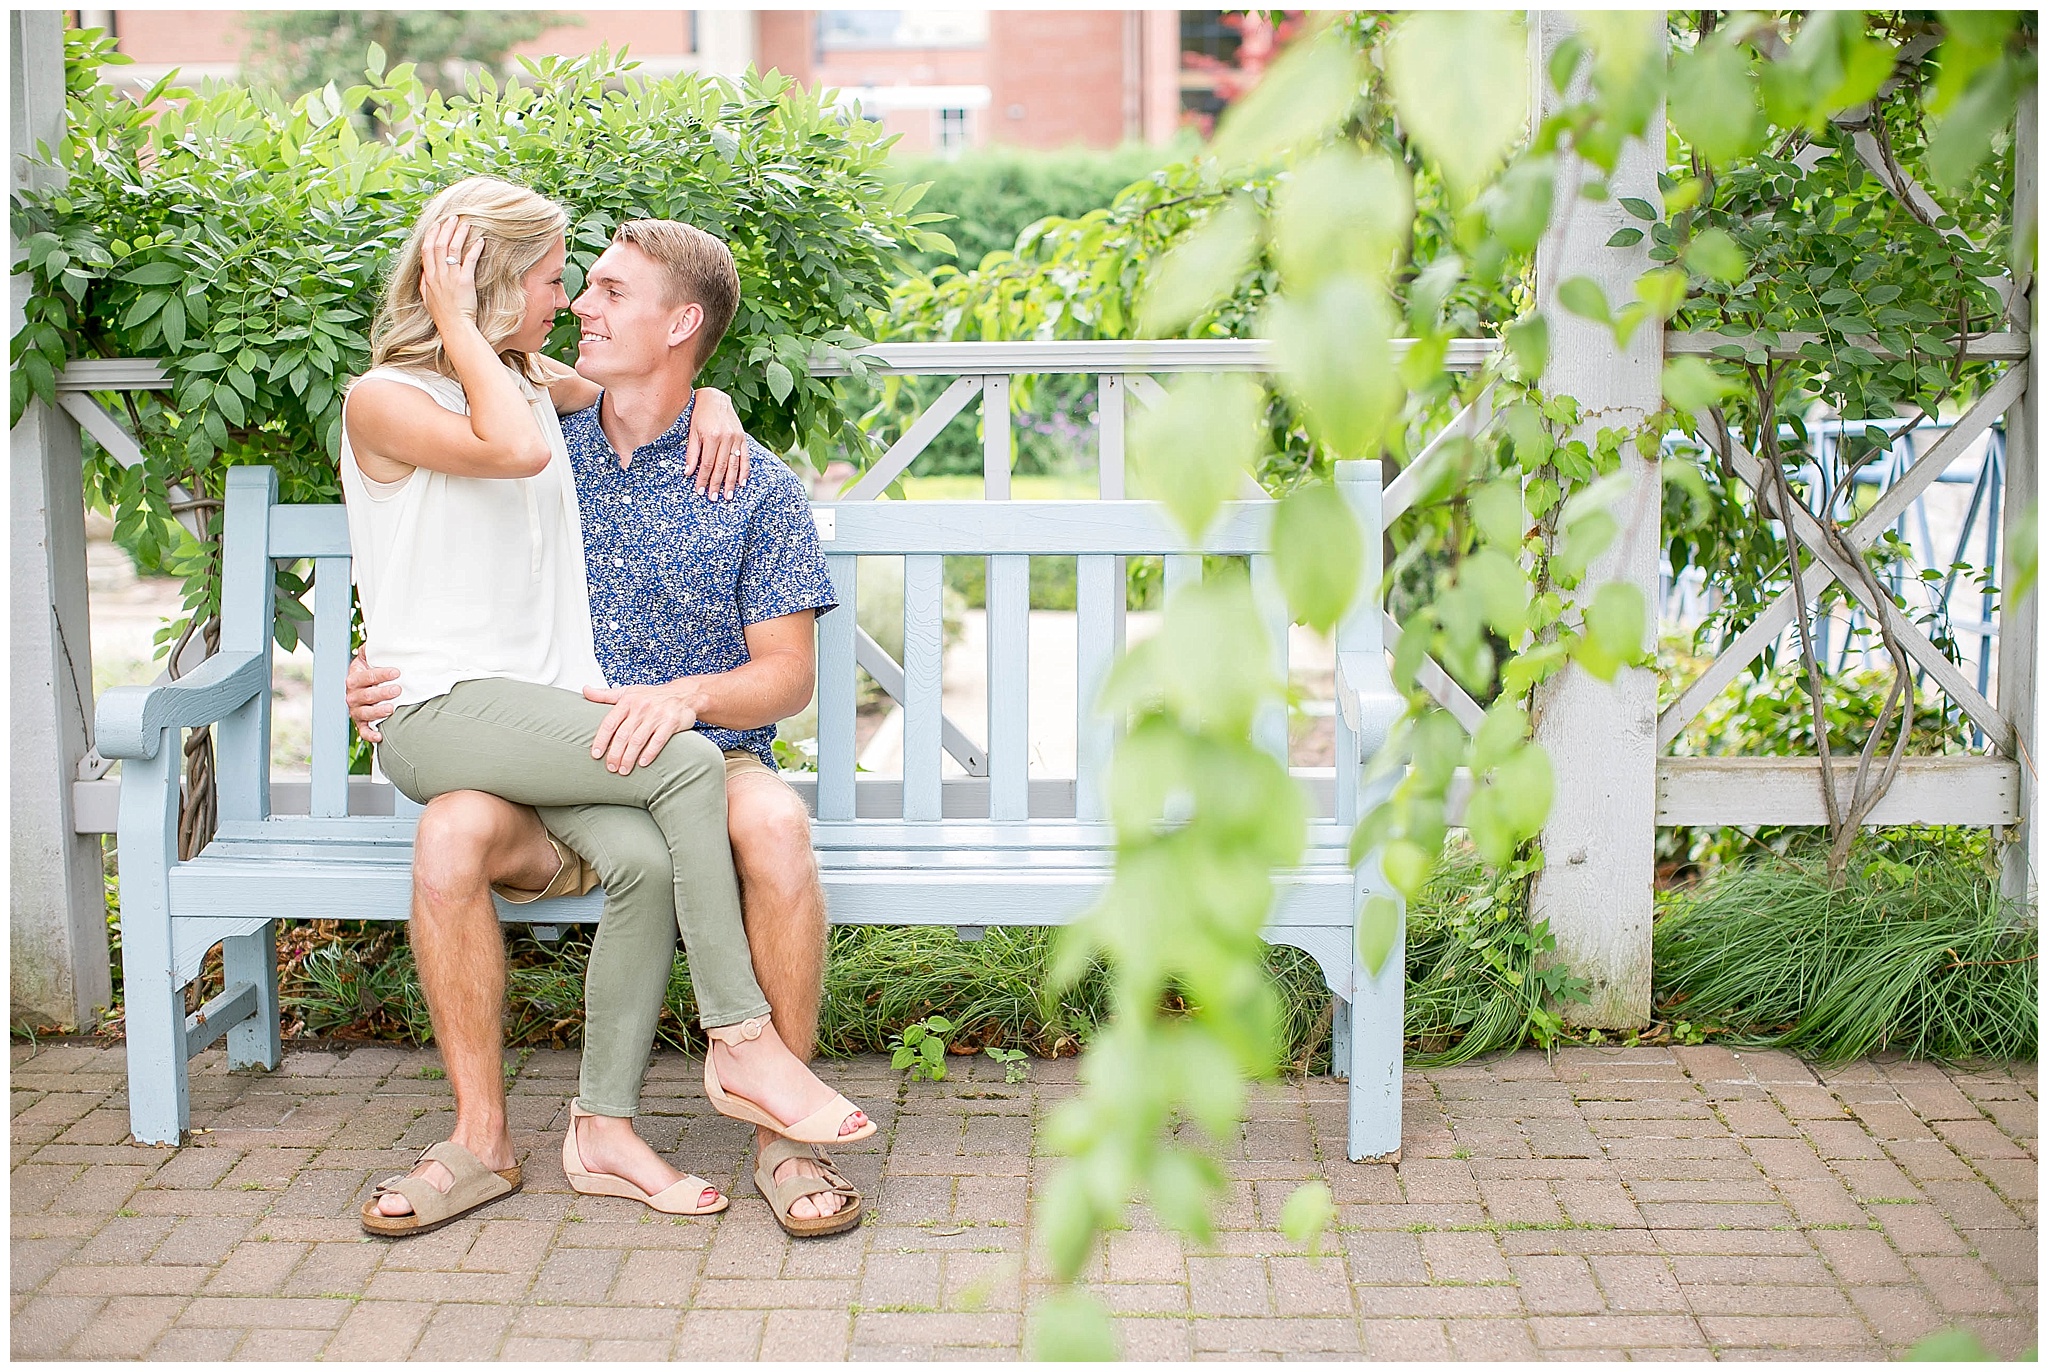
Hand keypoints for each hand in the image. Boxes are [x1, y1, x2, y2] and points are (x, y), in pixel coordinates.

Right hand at [346, 650, 402, 742]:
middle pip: (366, 695)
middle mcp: (352, 695)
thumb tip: (379, 640)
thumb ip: (371, 650)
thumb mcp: (367, 658)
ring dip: (378, 711)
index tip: (396, 672)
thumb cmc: (368, 671)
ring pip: (364, 712)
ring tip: (391, 709)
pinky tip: (380, 737)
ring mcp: (355, 709)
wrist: (361, 685)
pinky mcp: (360, 722)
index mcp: (354, 678)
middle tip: (398, 690)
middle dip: (382, 693)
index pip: (367, 676)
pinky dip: (370, 735)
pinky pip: (363, 730)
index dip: (381, 674)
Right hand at [418, 216, 482, 332]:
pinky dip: (475, 248)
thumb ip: (424, 284)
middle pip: (439, 244)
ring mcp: (451, 277)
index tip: (437, 224)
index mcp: (429, 277)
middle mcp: (438, 274)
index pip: (426, 249)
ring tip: (466, 223)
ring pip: (453, 248)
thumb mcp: (427, 299)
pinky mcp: (465, 281)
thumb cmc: (443, 316)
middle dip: (445, 228)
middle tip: (453, 217)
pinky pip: (469, 260)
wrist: (454, 327)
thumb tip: (424, 273)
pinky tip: (480, 240)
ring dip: (459, 234)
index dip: (432, 234)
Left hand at [585, 683, 700, 775]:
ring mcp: (657, 715)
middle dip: (615, 754)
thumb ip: (605, 694)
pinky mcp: (671, 723)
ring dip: (629, 758)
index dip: (601, 740)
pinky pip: (658, 741)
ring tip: (623, 770)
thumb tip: (585, 691)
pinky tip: (642, 763)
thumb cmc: (653, 696)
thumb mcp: (628, 691)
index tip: (596, 755)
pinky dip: (649, 753)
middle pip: (623, 735)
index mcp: (628, 700)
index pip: (610, 723)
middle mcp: (641, 707)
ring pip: (638, 740)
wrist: (684, 693)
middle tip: (611, 767)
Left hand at [686, 386, 748, 500]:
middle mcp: (725, 438)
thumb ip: (692, 452)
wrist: (715, 398)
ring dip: (731, 482)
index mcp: (711, 436)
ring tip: (728, 496)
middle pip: (721, 467)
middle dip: (716, 484)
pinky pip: (745, 457)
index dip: (703, 479)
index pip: (707, 464)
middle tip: (713, 498)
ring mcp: (736, 438)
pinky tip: (742, 483)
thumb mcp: (692, 431)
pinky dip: (744, 471)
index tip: (700, 491)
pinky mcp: (742, 438)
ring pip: (733, 465)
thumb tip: (688, 472)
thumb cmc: (699, 414)